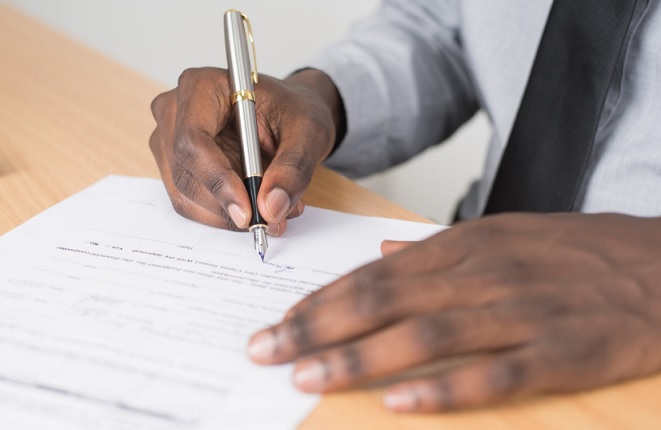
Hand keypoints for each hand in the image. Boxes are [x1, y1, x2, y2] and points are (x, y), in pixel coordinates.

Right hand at [149, 68, 342, 234]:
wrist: (288, 115)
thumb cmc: (293, 111)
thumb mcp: (308, 133)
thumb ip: (293, 169)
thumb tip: (271, 207)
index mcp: (202, 86)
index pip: (193, 140)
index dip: (217, 180)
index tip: (247, 212)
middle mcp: (175, 111)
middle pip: (185, 173)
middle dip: (227, 205)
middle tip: (270, 220)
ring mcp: (169, 140)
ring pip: (185, 195)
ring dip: (227, 214)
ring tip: (273, 211)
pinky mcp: (176, 166)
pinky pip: (191, 203)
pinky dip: (223, 214)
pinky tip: (255, 207)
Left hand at [247, 213, 660, 411]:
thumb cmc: (575, 251)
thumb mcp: (503, 233)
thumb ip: (439, 246)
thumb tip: (386, 248)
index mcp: (466, 245)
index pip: (375, 272)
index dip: (322, 298)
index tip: (279, 320)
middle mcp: (483, 274)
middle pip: (384, 300)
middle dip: (317, 326)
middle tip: (266, 350)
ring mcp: (521, 313)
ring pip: (425, 335)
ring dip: (359, 357)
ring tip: (307, 376)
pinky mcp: (562, 352)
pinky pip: (493, 375)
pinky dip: (443, 390)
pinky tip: (398, 404)